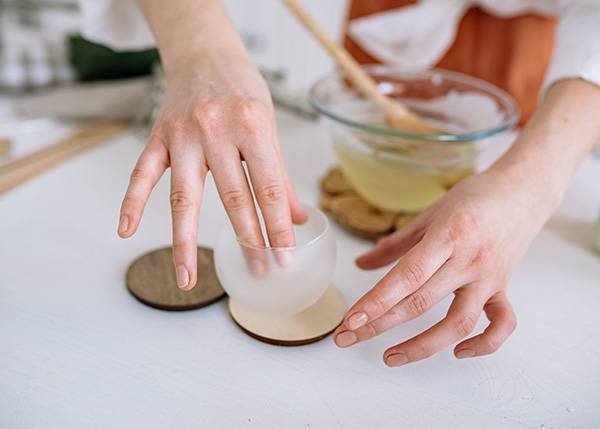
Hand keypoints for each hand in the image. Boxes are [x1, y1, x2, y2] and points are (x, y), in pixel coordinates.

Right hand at [117, 53, 305, 288]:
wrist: (205, 55)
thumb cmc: (243, 92)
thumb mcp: (270, 126)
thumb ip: (279, 174)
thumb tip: (297, 218)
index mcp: (253, 126)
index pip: (268, 187)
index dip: (278, 225)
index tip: (285, 257)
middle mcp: (216, 131)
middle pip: (232, 196)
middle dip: (248, 240)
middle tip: (258, 271)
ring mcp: (183, 135)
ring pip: (184, 196)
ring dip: (185, 241)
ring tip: (187, 278)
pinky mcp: (158, 137)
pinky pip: (141, 174)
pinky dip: (132, 203)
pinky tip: (126, 231)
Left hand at [333, 168, 554, 365]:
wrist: (522, 191)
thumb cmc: (472, 199)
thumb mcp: (429, 215)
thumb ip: (394, 244)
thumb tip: (360, 264)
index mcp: (447, 236)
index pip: (407, 276)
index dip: (377, 301)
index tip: (351, 319)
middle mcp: (468, 260)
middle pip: (421, 302)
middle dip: (379, 324)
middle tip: (347, 338)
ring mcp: (489, 278)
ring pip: (459, 323)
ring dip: (422, 346)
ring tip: (390, 357)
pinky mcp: (505, 289)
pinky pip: (502, 324)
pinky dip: (483, 345)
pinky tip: (456, 352)